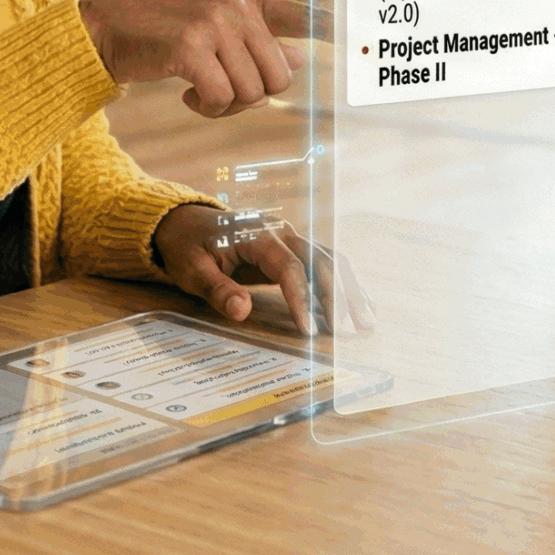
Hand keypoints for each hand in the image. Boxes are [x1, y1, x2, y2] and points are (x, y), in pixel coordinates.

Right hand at [80, 0, 324, 117]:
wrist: (107, 28)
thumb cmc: (163, 33)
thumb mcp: (214, 29)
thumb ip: (256, 41)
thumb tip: (299, 57)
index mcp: (246, 1)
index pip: (299, 14)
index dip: (329, 28)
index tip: (355, 36)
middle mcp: (235, 8)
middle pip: (279, 77)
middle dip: (254, 95)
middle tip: (222, 90)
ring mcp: (213, 25)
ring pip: (252, 93)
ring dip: (226, 106)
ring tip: (200, 90)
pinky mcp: (190, 49)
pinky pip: (221, 99)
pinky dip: (207, 108)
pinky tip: (187, 96)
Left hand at [152, 205, 366, 336]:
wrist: (188, 222)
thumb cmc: (189, 246)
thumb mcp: (192, 269)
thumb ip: (217, 289)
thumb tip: (241, 311)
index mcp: (258, 234)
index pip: (290, 268)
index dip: (301, 299)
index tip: (308, 330)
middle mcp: (282, 231)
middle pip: (320, 262)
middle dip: (337, 297)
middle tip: (348, 332)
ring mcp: (291, 237)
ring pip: (330, 261)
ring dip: (348, 290)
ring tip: (366, 322)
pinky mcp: (294, 249)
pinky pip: (325, 263)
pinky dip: (344, 283)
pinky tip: (360, 304)